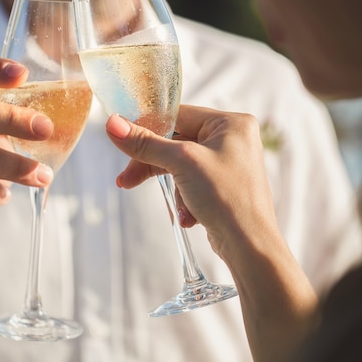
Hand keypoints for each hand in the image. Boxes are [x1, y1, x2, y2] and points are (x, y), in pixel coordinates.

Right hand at [106, 105, 318, 361]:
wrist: (250, 246)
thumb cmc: (226, 197)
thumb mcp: (182, 163)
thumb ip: (146, 143)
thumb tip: (112, 123)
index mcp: (231, 122)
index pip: (178, 115)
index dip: (148, 128)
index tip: (122, 141)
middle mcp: (233, 138)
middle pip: (176, 142)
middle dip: (153, 165)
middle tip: (126, 180)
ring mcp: (229, 163)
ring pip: (181, 166)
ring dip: (173, 189)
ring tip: (177, 211)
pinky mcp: (223, 186)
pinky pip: (192, 183)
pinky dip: (185, 200)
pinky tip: (188, 217)